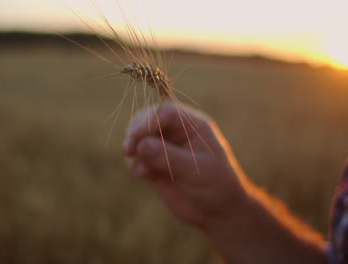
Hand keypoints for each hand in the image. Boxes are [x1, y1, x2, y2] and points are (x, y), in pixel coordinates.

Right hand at [123, 101, 247, 227]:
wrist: (218, 212)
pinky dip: (135, 165)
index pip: (165, 113)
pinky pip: (136, 158)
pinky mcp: (154, 165)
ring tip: (143, 170)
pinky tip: (146, 177)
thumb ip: (168, 157)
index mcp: (192, 125)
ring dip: (133, 151)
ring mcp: (163, 148)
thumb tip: (141, 145)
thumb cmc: (216, 186)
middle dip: (135, 134)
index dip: (148, 122)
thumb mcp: (195, 171)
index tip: (136, 137)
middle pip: (146, 120)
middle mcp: (176, 133)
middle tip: (128, 150)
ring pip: (138, 139)